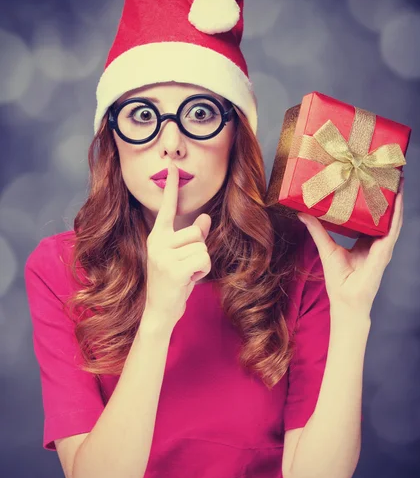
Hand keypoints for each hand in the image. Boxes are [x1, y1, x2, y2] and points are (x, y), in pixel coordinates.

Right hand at [145, 161, 211, 325]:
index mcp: (158, 237)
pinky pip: (203, 259)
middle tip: (185, 267)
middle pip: (197, 233)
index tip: (172, 167)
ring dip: (201, 263)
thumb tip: (205, 217)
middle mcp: (157, 243)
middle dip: (198, 251)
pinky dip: (202, 271)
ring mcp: (163, 256)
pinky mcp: (173, 269)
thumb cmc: (173, 281)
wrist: (160, 310)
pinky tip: (188, 280)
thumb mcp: (182, 256)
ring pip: (202, 247)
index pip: (166, 209)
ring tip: (186, 274)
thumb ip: (194, 236)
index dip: (171, 188)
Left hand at [297, 177, 404, 314]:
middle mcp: (377, 242)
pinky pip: (392, 229)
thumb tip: (302, 212)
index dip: (373, 199)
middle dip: (388, 195)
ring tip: (398, 180)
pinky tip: (398, 200)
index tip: (371, 180)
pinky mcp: (384, 252)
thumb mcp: (326, 248)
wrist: (346, 302)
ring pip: (392, 218)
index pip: (371, 216)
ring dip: (397, 200)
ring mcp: (383, 247)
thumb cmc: (338, 280)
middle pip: (384, 214)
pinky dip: (396, 214)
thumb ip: (317, 230)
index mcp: (365, 242)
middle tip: (387, 173)